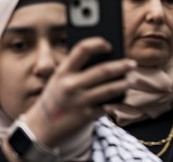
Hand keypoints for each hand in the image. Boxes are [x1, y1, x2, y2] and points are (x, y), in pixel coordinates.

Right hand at [20, 37, 135, 148]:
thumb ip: (77, 70)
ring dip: (124, 84)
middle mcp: (70, 85)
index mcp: (62, 72)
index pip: (82, 49)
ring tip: (131, 81)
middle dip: (122, 66)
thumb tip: (108, 60)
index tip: (109, 45)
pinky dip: (117, 102)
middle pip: (103, 71)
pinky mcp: (85, 116)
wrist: (39, 129)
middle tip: (133, 63)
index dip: (98, 43)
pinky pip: (107, 107)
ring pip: (109, 89)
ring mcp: (79, 102)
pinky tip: (123, 99)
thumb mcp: (58, 80)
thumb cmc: (55, 98)